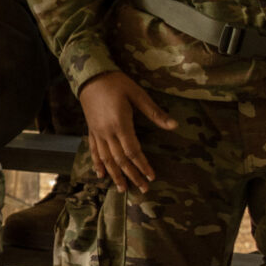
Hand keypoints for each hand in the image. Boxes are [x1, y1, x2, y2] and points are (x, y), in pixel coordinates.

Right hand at [80, 71, 176, 193]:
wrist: (90, 77)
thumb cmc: (116, 83)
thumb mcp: (138, 95)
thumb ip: (155, 113)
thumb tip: (174, 126)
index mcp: (120, 124)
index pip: (132, 151)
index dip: (143, 165)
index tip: (152, 177)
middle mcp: (107, 132)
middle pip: (120, 159)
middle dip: (131, 175)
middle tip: (143, 189)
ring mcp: (97, 133)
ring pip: (105, 159)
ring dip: (114, 175)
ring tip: (122, 188)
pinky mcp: (91, 130)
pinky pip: (93, 150)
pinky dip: (97, 163)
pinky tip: (100, 174)